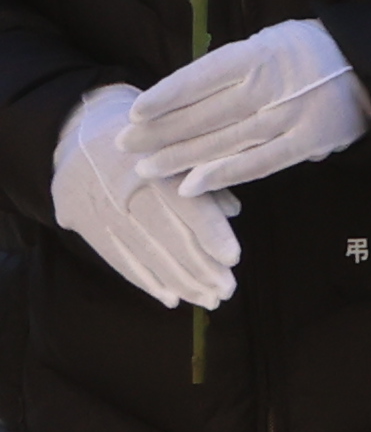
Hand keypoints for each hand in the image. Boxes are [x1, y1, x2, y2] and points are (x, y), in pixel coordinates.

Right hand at [47, 85, 234, 310]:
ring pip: (145, 253)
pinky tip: (171, 298)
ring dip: (179, 282)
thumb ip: (205, 176)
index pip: (186, 204)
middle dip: (200, 268)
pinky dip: (146, 281)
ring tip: (208, 300)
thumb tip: (234, 212)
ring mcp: (101, 208)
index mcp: (155, 164)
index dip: (211, 233)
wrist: (76, 131)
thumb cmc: (146, 140)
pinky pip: (118, 258)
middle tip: (227, 291)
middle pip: (168, 236)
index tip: (233, 258)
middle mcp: (125, 188)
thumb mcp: (176, 144)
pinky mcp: (83, 223)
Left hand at [127, 18, 367, 193]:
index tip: (135, 112)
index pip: (201, 76)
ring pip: (224, 141)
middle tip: (126, 146)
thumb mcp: (272, 42)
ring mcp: (290, 116)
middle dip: (161, 132)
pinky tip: (192, 185)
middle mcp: (271, 85)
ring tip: (147, 169)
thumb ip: (234, 69)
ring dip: (181, 157)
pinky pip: (259, 162)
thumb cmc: (311, 53)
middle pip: (205, 113)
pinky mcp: (308, 142)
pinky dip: (224, 174)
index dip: (166, 96)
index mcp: (259, 54)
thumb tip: (186, 94)